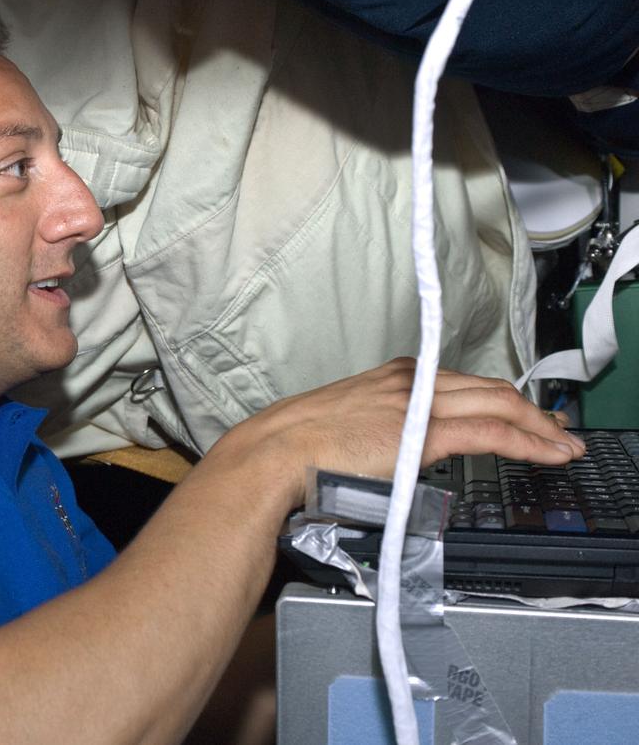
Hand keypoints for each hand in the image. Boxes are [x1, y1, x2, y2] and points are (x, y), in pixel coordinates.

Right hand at [206, 357, 583, 505]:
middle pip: (490, 389)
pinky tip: (548, 454)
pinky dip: (529, 441)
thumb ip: (377, 435)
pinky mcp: (423, 431)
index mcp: (390, 378)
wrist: (273, 455)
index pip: (463, 384)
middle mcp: (409, 381)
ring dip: (540, 426)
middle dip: (532, 411)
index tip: (520, 417)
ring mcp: (417, 403)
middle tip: (557, 431)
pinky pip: (492, 432)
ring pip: (500, 405)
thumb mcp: (344, 430)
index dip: (501, 400)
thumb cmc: (295, 453)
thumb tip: (390, 460)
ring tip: (563, 446)